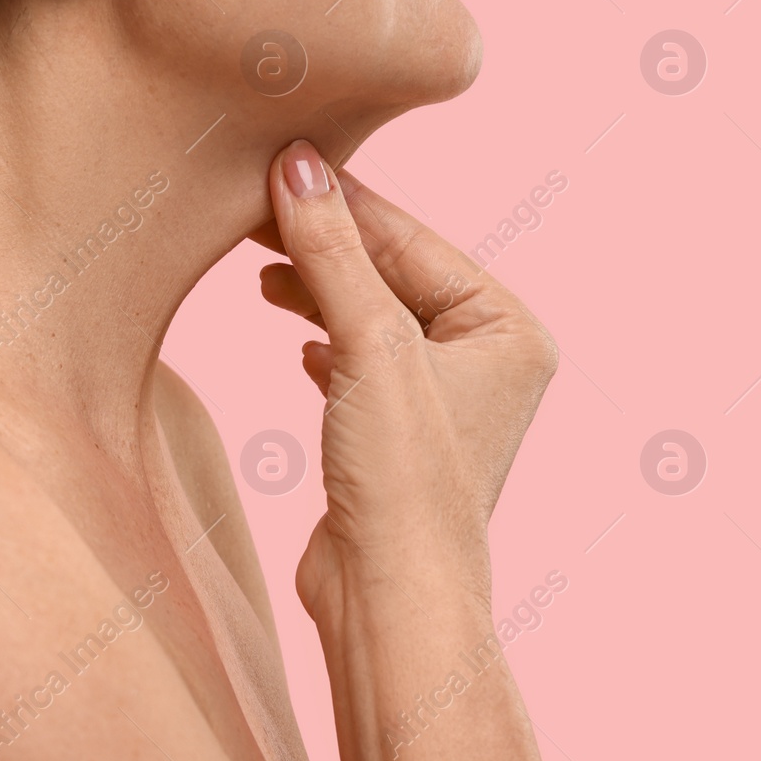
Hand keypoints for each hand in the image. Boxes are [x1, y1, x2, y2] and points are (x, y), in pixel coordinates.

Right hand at [258, 141, 558, 604]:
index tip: (281, 164)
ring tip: (259, 268)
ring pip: (368, 315)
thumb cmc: (404, 481)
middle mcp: (485, 358)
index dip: (343, 204)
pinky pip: (356, 359)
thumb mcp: (368, 346)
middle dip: (322, 246)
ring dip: (315, 288)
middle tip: (253, 211)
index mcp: (508, 328)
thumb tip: (299, 165)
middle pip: (389, 274)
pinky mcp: (397, 431)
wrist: (389, 597)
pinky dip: (321, 339)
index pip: (412, 241)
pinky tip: (292, 335)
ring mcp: (441, 398)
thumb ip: (332, 252)